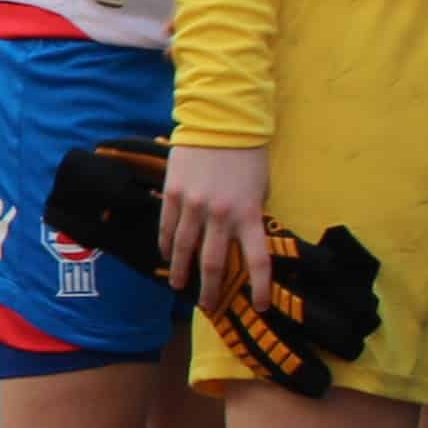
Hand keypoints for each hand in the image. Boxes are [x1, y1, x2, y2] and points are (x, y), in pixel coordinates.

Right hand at [161, 141, 278, 309]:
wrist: (221, 122)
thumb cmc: (248, 155)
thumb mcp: (260, 189)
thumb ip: (250, 215)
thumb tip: (240, 237)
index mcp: (249, 214)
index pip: (257, 260)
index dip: (260, 287)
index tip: (259, 305)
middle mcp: (220, 216)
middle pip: (214, 263)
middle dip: (212, 289)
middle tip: (208, 305)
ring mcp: (193, 206)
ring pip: (184, 248)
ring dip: (181, 271)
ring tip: (178, 286)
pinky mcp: (173, 194)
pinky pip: (167, 227)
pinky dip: (167, 245)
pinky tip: (167, 254)